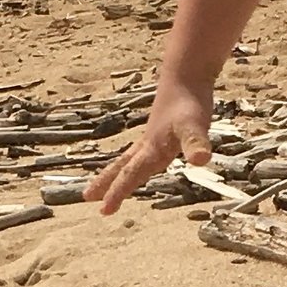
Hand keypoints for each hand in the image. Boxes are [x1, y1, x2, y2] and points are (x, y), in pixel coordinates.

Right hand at [88, 79, 212, 212]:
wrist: (186, 76)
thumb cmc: (190, 103)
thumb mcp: (196, 126)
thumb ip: (196, 143)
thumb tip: (200, 160)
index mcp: (152, 149)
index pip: (131, 174)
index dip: (118, 192)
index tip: (104, 210)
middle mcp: (148, 146)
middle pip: (121, 167)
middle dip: (105, 183)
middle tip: (86, 197)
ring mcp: (151, 138)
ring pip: (127, 159)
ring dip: (113, 172)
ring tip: (100, 184)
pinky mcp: (158, 132)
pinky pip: (139, 152)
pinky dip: (131, 161)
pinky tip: (137, 162)